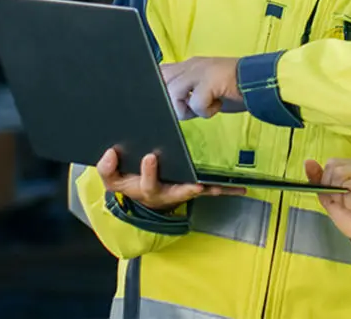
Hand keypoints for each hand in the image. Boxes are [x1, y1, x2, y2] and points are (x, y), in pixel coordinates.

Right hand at [97, 148, 244, 212]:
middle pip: (177, 192)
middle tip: (196, 184)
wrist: (140, 196)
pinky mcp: (192, 189)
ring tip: (231, 187)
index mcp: (146, 189)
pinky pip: (210, 190)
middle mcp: (166, 194)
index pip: (146, 182)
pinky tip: (243, 188)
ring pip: (199, 192)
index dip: (148, 171)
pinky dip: (225, 189)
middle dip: (187, 188)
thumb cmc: (128, 183)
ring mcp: (181, 192)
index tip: (150, 156)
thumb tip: (109, 153)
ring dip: (214, 190)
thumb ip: (107, 168)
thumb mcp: (112, 179)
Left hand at [159, 57, 246, 120]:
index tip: (170, 102)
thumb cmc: (236, 88)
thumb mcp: (207, 87)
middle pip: (161, 81)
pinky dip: (206, 111)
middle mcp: (191, 65)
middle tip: (191, 107)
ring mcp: (199, 71)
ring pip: (174, 93)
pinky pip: (195, 103)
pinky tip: (218, 105)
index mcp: (190, 65)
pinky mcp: (209, 81)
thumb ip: (189, 91)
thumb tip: (173, 104)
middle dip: (171, 101)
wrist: (261, 82)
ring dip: (188, 108)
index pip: (161, 71)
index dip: (159, 87)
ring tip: (205, 107)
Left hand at [305, 158, 350, 254]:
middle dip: (338, 194)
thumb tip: (308, 162)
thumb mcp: (329, 199)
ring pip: (350, 184)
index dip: (328, 183)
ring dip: (349, 202)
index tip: (336, 196)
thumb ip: (318, 180)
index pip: (332, 164)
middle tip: (348, 204)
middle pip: (339, 172)